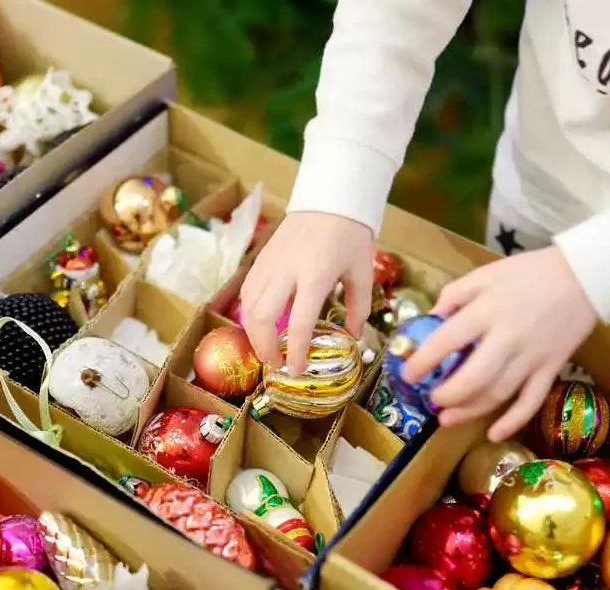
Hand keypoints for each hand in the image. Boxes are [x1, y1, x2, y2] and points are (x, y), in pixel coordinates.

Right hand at [240, 211, 373, 373]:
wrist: (328, 198)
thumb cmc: (349, 235)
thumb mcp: (362, 272)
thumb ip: (358, 307)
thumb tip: (353, 337)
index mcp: (315, 276)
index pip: (298, 323)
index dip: (295, 352)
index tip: (296, 371)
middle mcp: (286, 271)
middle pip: (262, 318)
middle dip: (265, 348)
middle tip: (277, 365)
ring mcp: (269, 264)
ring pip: (249, 306)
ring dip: (254, 334)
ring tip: (267, 350)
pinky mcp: (261, 259)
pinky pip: (247, 292)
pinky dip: (249, 313)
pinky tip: (259, 325)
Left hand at [402, 245, 598, 440]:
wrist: (584, 276)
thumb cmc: (530, 272)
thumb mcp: (486, 274)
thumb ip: (455, 294)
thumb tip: (431, 319)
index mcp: (486, 311)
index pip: (446, 342)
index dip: (423, 362)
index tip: (407, 375)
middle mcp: (507, 338)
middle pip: (472, 378)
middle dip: (446, 395)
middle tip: (431, 400)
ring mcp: (531, 357)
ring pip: (497, 394)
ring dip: (469, 411)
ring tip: (447, 418)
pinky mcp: (551, 369)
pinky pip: (531, 401)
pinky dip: (513, 421)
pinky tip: (493, 434)